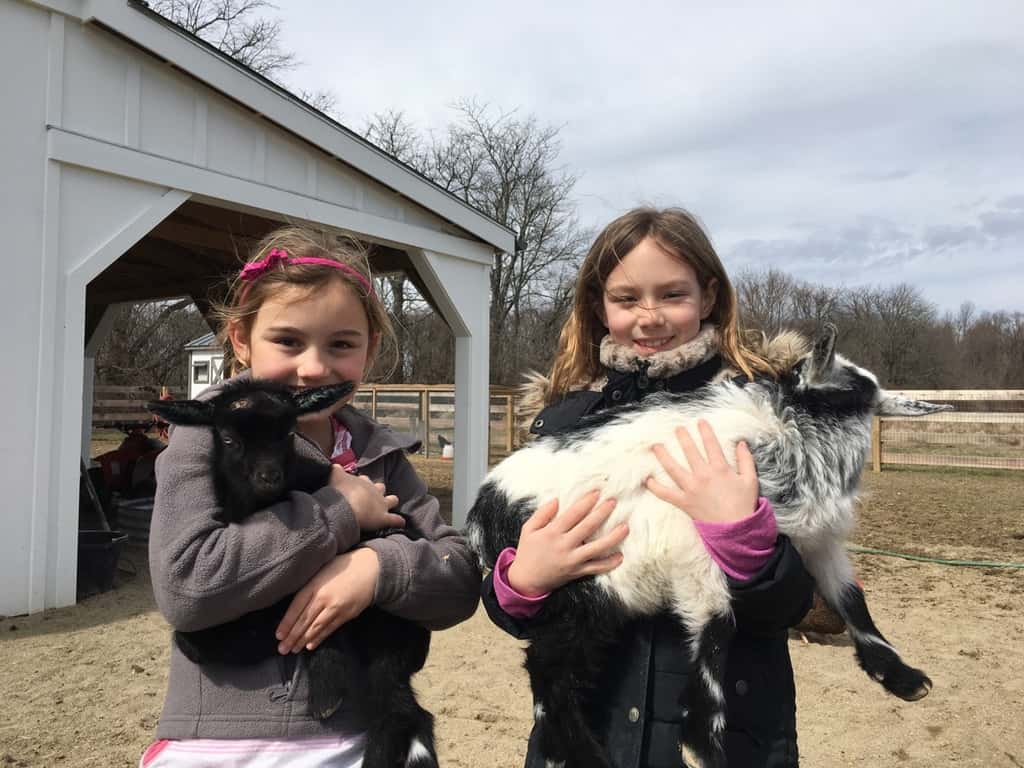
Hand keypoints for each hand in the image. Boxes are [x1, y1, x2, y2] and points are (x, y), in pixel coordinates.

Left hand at [275, 548, 379, 653]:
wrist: (371, 568)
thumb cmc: (343, 566)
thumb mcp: (321, 569)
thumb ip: (308, 584)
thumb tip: (294, 600)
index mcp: (314, 585)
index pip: (296, 607)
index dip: (286, 623)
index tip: (278, 635)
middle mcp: (324, 598)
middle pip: (304, 621)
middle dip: (292, 637)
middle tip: (282, 649)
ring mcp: (336, 607)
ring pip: (316, 627)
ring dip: (303, 640)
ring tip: (293, 650)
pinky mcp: (347, 614)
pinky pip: (330, 629)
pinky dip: (319, 638)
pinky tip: (310, 645)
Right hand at [329, 465, 403, 530]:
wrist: (346, 506)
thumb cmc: (340, 491)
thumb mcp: (335, 476)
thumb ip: (335, 470)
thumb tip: (333, 465)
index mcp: (363, 482)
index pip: (365, 480)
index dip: (362, 483)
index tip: (357, 488)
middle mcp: (375, 491)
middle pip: (381, 487)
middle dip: (379, 490)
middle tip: (372, 497)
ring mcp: (382, 504)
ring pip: (392, 500)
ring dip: (391, 502)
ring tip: (390, 505)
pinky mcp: (384, 518)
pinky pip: (396, 519)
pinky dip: (398, 521)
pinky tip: (401, 523)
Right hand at [506, 490, 626, 596]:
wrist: (526, 580)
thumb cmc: (528, 552)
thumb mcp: (528, 529)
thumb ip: (542, 514)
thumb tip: (556, 500)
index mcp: (552, 533)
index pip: (573, 514)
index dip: (586, 502)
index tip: (597, 492)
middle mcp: (564, 546)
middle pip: (588, 527)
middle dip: (602, 513)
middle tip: (613, 502)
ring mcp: (572, 560)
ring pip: (597, 548)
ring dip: (613, 538)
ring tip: (625, 527)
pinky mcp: (577, 572)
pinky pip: (596, 568)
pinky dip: (609, 563)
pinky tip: (620, 556)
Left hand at [646, 419, 758, 523]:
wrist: (737, 529)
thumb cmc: (744, 504)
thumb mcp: (750, 480)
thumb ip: (746, 460)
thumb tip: (741, 443)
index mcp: (720, 469)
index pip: (711, 444)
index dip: (705, 431)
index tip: (699, 421)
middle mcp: (704, 476)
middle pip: (690, 452)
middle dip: (682, 437)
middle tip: (676, 428)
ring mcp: (692, 489)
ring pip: (673, 468)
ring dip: (663, 456)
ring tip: (656, 446)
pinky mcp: (684, 502)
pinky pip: (666, 494)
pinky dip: (656, 487)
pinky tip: (648, 479)